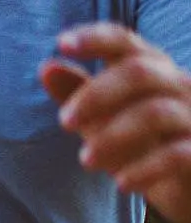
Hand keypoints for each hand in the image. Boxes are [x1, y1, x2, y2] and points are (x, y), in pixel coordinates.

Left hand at [44, 24, 190, 222]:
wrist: (186, 181)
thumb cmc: (138, 139)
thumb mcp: (102, 116)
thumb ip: (76, 92)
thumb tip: (46, 67)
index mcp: (150, 68)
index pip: (125, 41)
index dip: (95, 38)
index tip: (62, 44)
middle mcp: (178, 84)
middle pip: (139, 72)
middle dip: (95, 95)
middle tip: (64, 122)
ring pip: (156, 112)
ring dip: (113, 135)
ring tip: (85, 160)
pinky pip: (176, 154)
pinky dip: (145, 168)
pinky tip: (122, 184)